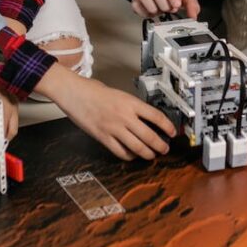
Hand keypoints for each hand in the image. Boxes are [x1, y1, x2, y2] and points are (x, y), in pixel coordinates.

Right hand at [34, 64, 175, 161]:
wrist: (74, 92)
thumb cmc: (93, 90)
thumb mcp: (118, 93)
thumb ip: (131, 106)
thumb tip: (143, 117)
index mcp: (130, 103)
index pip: (156, 116)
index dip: (167, 126)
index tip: (172, 132)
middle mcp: (124, 117)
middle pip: (150, 136)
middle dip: (161, 145)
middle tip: (165, 148)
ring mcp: (114, 129)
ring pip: (137, 147)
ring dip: (148, 154)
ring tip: (152, 155)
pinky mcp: (103, 138)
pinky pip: (121, 152)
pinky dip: (130, 156)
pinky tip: (133, 155)